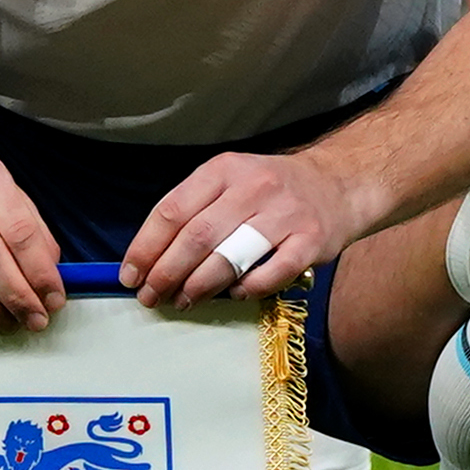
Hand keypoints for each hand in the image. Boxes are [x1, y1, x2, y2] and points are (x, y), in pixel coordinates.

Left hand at [120, 148, 350, 305]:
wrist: (338, 183)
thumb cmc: (271, 189)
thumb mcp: (229, 180)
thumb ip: (195, 209)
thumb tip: (151, 256)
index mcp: (223, 170)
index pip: (174, 210)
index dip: (147, 246)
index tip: (131, 275)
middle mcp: (253, 187)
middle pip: (198, 236)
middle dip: (167, 272)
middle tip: (151, 297)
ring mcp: (285, 213)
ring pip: (232, 256)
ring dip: (200, 285)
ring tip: (183, 300)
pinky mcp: (312, 240)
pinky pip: (273, 272)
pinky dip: (248, 288)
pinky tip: (234, 295)